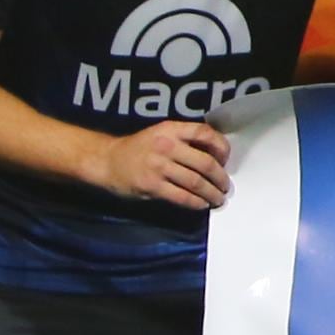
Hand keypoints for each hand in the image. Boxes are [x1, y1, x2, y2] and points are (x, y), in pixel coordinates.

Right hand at [98, 120, 233, 207]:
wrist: (108, 160)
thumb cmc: (139, 148)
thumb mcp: (161, 133)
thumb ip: (185, 139)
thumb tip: (215, 156)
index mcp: (172, 129)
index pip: (205, 133)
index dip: (221, 147)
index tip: (226, 160)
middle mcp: (167, 146)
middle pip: (205, 162)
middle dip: (221, 178)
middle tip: (226, 187)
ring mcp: (159, 166)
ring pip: (196, 182)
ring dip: (212, 193)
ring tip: (218, 199)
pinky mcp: (152, 186)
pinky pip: (181, 196)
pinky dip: (196, 202)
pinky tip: (202, 204)